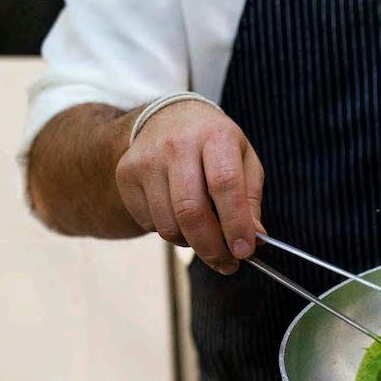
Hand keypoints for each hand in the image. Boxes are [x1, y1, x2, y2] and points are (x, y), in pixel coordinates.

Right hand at [115, 102, 264, 273]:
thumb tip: (254, 237)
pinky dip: (168, 231)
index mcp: (214, 135)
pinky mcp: (126, 174)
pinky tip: (178, 215)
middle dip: (212, 247)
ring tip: (204, 235)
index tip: (245, 251)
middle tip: (226, 263)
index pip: (224, 184)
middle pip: (191, 211)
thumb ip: (250, 198)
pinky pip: (149, 223)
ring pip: (168, 224)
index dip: (236, 224)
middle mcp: (177, 144)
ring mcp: (147, 159)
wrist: (167, 117)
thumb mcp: (243, 157)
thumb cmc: (212, 143)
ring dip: (190, 243)